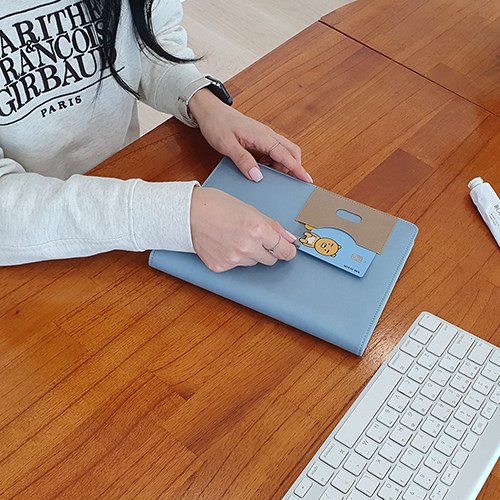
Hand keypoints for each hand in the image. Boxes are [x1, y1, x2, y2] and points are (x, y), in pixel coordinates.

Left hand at [188, 88, 312, 182]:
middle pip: (291, 151)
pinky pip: (275, 149)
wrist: (210, 111)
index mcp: (262, 136)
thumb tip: (257, 176)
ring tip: (272, 177)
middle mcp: (267, 134)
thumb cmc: (217, 124)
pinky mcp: (260, 137)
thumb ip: (243, 160)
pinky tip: (263, 168)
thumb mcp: (226, 145)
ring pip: (284, 150)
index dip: (297, 168)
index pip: (285, 154)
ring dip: (283, 164)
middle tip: (293, 183)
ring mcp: (265, 135)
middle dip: (295, 167)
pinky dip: (275, 160)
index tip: (306, 179)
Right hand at [190, 186, 296, 271]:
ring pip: (253, 262)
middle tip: (256, 238)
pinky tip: (224, 244)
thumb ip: (272, 225)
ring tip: (235, 237)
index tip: (288, 250)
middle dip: (268, 250)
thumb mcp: (249, 209)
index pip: (285, 251)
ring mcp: (233, 259)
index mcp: (258, 230)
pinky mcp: (221, 266)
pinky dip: (233, 257)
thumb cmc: (216, 205)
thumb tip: (289, 238)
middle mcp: (247, 247)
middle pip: (271, 260)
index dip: (288, 250)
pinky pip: (236, 266)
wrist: (187, 212)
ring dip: (250, 253)